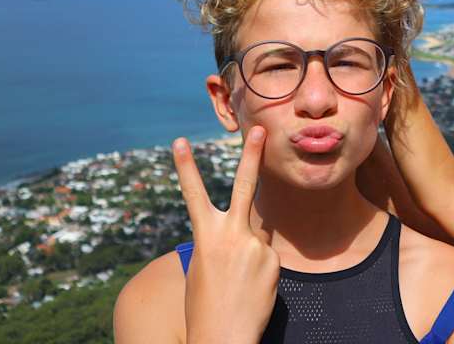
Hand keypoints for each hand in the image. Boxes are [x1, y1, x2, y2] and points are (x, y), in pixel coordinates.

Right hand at [173, 129, 277, 343]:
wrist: (223, 337)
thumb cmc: (205, 307)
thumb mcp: (204, 268)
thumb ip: (224, 241)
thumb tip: (248, 231)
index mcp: (205, 236)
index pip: (193, 194)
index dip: (185, 166)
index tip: (179, 141)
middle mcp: (232, 235)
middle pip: (244, 186)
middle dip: (251, 156)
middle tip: (259, 130)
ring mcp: (255, 246)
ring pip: (257, 236)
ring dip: (249, 253)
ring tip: (237, 282)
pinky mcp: (273, 260)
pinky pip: (267, 257)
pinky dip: (260, 270)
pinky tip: (251, 290)